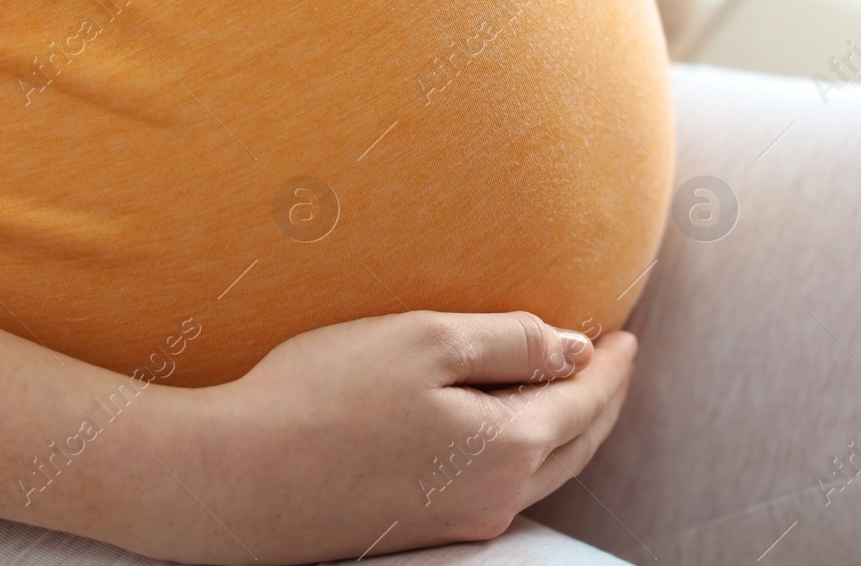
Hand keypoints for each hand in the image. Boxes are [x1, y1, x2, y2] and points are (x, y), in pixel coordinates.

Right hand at [138, 311, 634, 564]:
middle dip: (602, 400)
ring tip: (573, 388)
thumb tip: (575, 349)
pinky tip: (506, 426)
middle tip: (614, 360)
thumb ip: (510, 342)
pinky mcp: (417, 526)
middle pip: (576, 445)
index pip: (586, 401)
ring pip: (541, 472)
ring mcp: (455, 521)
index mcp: (507, 450)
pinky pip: (500, 486)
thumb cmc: (324, 396)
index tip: (627, 333)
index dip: (611, 364)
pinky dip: (526, 450)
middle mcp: (493, 499)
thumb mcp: (427, 340)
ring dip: (568, 428)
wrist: (234, 478)